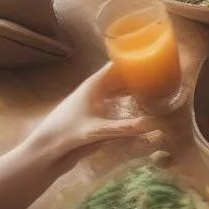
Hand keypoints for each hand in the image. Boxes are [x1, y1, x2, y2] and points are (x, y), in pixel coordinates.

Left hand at [27, 64, 152, 166]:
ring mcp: (93, 100)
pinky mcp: (93, 113)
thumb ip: (126, 128)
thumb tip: (154, 125)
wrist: (45, 151)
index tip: (155, 57)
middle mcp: (95, 89)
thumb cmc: (67, 134)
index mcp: (94, 84)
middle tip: (163, 75)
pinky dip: (128, 99)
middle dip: (139, 74)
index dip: (134, 58)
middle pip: (120, 75)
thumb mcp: (98, 130)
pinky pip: (115, 100)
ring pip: (118, 87)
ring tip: (156, 87)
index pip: (117, 63)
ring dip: (134, 86)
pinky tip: (140, 106)